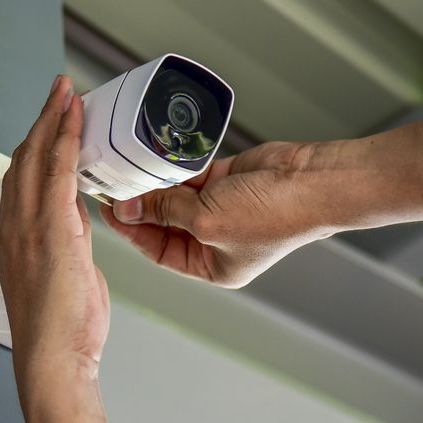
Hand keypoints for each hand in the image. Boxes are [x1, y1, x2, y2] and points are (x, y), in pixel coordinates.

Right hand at [0, 75, 135, 422]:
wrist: (53, 359)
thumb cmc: (60, 329)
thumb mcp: (66, 274)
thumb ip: (69, 242)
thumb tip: (78, 222)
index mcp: (17, 237)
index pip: (24, 177)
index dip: (36, 143)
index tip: (51, 120)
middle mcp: (15, 227)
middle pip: (25, 158)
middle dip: (43, 121)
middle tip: (59, 92)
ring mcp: (29, 228)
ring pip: (37, 158)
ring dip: (53, 121)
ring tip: (67, 94)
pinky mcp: (51, 231)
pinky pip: (57, 174)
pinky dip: (65, 142)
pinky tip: (74, 120)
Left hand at [100, 140, 329, 288]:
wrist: (312, 181)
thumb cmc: (274, 216)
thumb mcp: (207, 220)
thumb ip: (164, 212)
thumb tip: (127, 207)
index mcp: (212, 266)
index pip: (157, 250)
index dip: (131, 230)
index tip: (110, 210)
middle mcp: (215, 240)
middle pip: (163, 222)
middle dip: (141, 205)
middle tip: (113, 184)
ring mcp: (221, 209)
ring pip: (175, 196)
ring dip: (155, 182)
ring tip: (128, 167)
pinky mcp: (227, 181)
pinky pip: (190, 175)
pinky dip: (173, 166)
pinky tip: (154, 156)